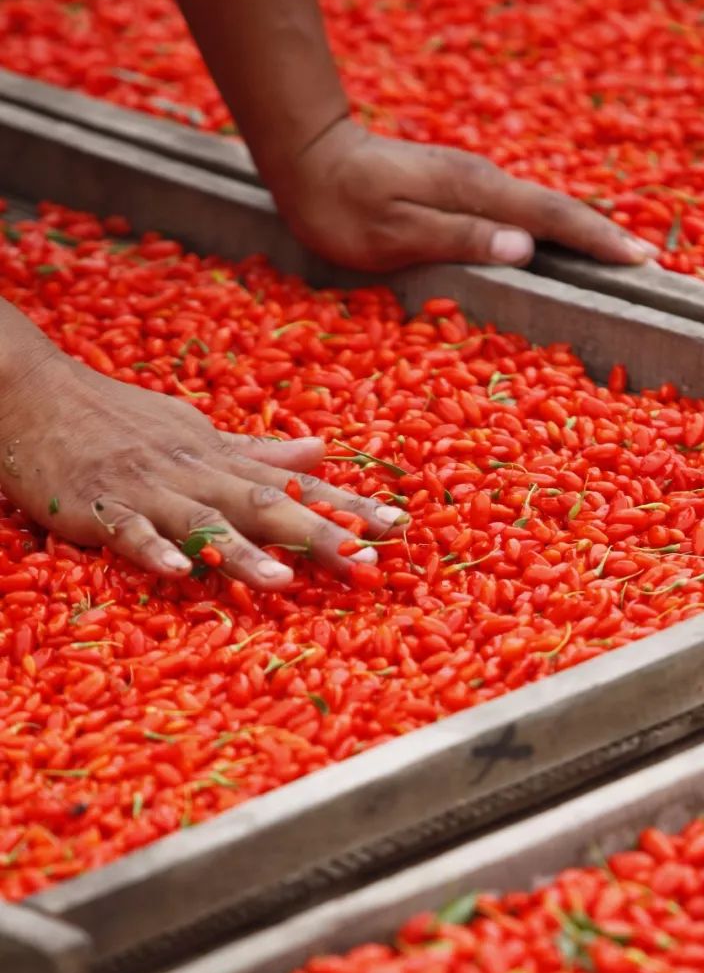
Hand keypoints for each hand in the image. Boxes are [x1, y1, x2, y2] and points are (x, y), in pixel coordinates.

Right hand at [0, 318, 404, 588]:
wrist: (31, 391)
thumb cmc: (117, 418)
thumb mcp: (195, 430)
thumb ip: (258, 450)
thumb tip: (322, 448)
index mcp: (221, 458)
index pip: (298, 482)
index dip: (349, 504)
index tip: (398, 527)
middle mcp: (196, 471)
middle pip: (267, 503)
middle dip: (318, 534)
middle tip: (366, 564)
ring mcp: (149, 489)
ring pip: (204, 521)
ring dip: (243, 552)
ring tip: (283, 582)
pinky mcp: (99, 506)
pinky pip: (130, 532)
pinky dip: (154, 551)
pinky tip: (181, 575)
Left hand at [274, 119, 657, 273]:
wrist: (309, 156)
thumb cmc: (342, 206)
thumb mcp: (394, 233)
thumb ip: (460, 238)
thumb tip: (525, 248)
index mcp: (476, 193)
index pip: (551, 218)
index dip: (598, 240)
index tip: (640, 260)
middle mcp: (484, 183)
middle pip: (557, 211)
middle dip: (604, 236)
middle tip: (648, 264)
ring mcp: (475, 184)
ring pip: (541, 211)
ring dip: (582, 234)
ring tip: (619, 259)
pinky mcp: (463, 190)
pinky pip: (520, 213)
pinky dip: (550, 230)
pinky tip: (561, 248)